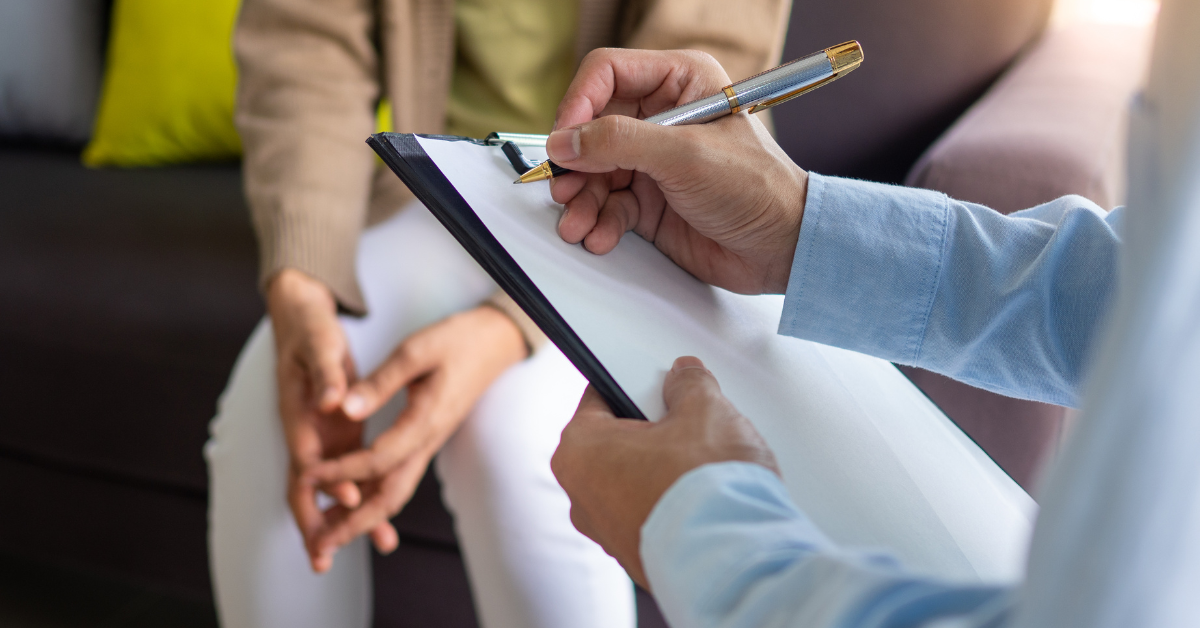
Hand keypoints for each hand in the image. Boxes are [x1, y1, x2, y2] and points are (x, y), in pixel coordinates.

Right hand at [267, 268, 378, 572]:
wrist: (300, 314)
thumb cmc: (309, 326)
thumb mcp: (319, 342)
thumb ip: (326, 372)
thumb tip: (331, 401)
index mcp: (298, 411)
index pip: (308, 456)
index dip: (327, 481)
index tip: (352, 499)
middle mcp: (306, 429)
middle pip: (308, 485)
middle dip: (320, 521)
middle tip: (328, 557)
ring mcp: (321, 433)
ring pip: (330, 484)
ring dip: (347, 515)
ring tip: (377, 543)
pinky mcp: (336, 430)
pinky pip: (347, 470)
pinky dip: (360, 493)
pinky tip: (381, 514)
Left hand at [302, 305, 527, 567]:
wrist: (494, 343)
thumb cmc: (457, 341)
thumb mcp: (415, 351)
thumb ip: (380, 383)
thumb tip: (345, 410)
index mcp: (425, 421)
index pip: (378, 460)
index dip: (341, 471)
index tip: (309, 475)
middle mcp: (427, 441)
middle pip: (390, 495)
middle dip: (354, 522)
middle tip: (321, 542)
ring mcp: (428, 444)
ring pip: (394, 492)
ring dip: (362, 518)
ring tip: (329, 535)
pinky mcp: (425, 440)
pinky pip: (398, 478)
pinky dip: (373, 497)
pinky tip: (352, 503)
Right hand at [547, 48, 808, 294]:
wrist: (781, 248)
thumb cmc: (759, 190)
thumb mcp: (685, 156)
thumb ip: (620, 143)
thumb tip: (568, 141)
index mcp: (681, 82)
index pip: (608, 74)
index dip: (579, 104)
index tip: (565, 139)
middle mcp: (663, 117)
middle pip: (592, 127)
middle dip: (575, 162)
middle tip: (565, 187)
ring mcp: (654, 160)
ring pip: (594, 171)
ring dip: (581, 199)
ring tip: (578, 222)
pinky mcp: (650, 200)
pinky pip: (607, 204)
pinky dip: (598, 221)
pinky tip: (600, 235)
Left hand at [551, 356, 778, 587]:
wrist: (735, 559)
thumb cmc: (705, 490)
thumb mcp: (704, 409)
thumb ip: (689, 384)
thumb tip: (685, 377)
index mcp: (579, 452)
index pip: (599, 397)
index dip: (635, 384)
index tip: (658, 383)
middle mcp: (582, 498)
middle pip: (617, 442)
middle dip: (653, 430)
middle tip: (690, 423)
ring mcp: (609, 535)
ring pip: (635, 481)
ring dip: (665, 469)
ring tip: (705, 463)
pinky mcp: (638, 559)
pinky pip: (652, 515)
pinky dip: (674, 504)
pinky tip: (706, 497)